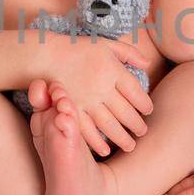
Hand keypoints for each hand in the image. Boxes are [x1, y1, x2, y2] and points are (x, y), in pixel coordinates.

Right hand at [42, 36, 154, 156]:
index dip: (145, 104)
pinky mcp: (70, 110)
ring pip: (110, 126)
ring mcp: (86, 101)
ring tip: (131, 146)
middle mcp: (101, 87)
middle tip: (143, 132)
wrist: (45, 55)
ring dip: (123, 138)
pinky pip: (87, 131)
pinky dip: (97, 143)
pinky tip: (106, 150)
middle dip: (138, 125)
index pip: (136, 93)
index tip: (148, 111)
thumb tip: (147, 64)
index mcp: (112, 70)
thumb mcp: (105, 44)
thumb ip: (128, 52)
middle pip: (126, 113)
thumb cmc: (78, 49)